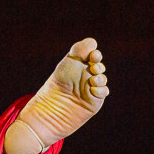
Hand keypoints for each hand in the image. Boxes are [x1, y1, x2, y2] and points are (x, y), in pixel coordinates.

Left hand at [6, 37, 108, 153]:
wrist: (50, 111)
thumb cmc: (55, 86)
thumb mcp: (67, 64)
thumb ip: (79, 50)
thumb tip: (93, 41)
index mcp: (78, 65)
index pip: (91, 54)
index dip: (94, 53)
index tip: (91, 55)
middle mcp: (85, 75)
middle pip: (98, 65)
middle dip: (98, 65)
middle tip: (92, 67)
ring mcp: (90, 88)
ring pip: (102, 78)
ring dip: (100, 77)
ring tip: (93, 79)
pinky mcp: (94, 101)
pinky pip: (103, 92)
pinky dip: (101, 89)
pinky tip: (94, 89)